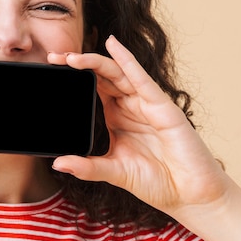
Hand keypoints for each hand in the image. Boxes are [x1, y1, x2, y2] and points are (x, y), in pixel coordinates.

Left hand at [49, 35, 227, 216]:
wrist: (189, 195)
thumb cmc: (156, 181)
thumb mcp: (114, 172)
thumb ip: (87, 167)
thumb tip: (59, 162)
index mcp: (117, 115)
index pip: (92, 86)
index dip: (74, 76)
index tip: (51, 69)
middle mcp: (130, 105)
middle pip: (101, 75)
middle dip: (77, 64)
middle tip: (53, 57)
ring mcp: (146, 103)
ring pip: (118, 73)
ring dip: (94, 62)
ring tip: (71, 56)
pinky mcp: (162, 106)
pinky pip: (141, 78)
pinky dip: (127, 60)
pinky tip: (113, 45)